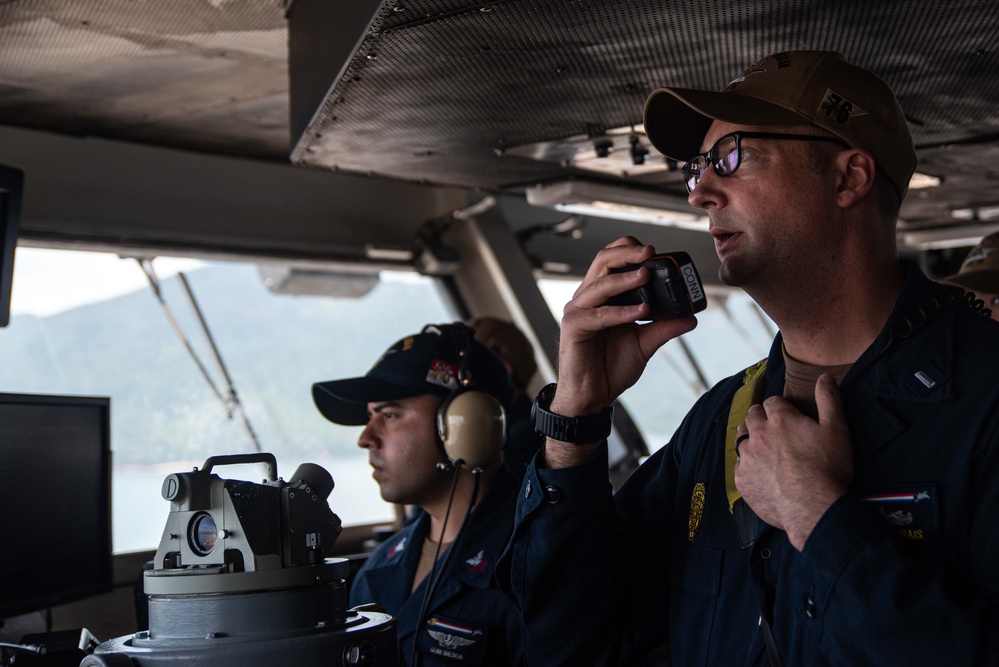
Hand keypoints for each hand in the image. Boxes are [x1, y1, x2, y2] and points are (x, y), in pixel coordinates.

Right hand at [545, 237, 696, 466]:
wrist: (593, 396)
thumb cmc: (611, 367)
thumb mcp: (645, 344)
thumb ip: (664, 328)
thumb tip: (691, 317)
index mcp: (603, 295)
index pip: (612, 260)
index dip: (630, 249)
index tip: (655, 251)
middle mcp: (588, 297)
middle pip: (603, 261)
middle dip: (627, 253)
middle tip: (650, 252)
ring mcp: (578, 310)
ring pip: (600, 284)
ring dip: (625, 278)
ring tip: (647, 275)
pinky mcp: (573, 327)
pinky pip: (599, 315)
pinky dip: (621, 312)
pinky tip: (641, 311)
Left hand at [734, 373, 852, 549]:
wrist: (814, 508)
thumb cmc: (829, 468)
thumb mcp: (837, 429)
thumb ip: (829, 399)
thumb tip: (824, 377)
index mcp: (779, 418)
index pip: (772, 401)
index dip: (780, 407)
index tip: (786, 415)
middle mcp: (758, 434)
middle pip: (752, 416)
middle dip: (761, 418)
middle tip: (773, 428)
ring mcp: (747, 457)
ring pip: (741, 439)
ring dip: (751, 439)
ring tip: (763, 447)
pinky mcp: (742, 479)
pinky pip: (739, 465)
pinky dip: (748, 464)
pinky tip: (760, 470)